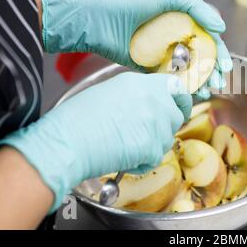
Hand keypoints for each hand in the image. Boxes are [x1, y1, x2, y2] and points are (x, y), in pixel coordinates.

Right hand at [0, 72, 190, 210]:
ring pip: (166, 140)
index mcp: (141, 83)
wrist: (66, 141)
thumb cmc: (76, 119)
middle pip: (175, 116)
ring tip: (124, 146)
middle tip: (147, 135)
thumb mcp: (109, 91)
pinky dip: (141, 163)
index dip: (180, 100)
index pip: (176, 87)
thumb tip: (146, 105)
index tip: (180, 109)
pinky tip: (121, 157)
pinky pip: (154, 158)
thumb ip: (135, 95)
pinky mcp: (152, 146)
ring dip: (151, 146)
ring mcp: (155, 123)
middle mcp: (154, 99)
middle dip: (165, 127)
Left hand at [41, 0, 232, 97]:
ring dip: (199, 81)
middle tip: (218, 83)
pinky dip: (180, 86)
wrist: (98, 19)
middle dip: (212, 71)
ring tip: (207, 91)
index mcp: (182, 20)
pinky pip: (168, 78)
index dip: (219, 52)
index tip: (226, 66)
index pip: (207, 38)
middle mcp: (174, 38)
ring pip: (186, 70)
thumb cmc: (131, 2)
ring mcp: (162, 54)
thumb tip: (222, 28)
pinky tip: (189, 94)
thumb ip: (196, 8)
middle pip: (200, 57)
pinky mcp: (148, 68)